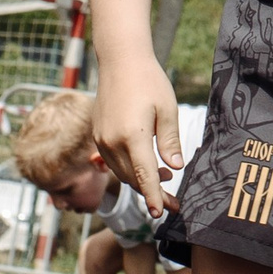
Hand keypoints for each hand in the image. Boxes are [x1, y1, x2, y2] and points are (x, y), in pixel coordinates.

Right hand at [96, 57, 182, 215]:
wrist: (120, 61)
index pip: (144, 175)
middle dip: (152, 193)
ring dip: (141, 180)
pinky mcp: (97, 134)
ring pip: (121, 173)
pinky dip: (129, 168)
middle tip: (174, 202)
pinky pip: (113, 161)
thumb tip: (175, 168)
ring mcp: (101, 139)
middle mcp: (112, 141)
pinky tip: (147, 162)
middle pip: (132, 178)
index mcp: (132, 136)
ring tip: (165, 177)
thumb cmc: (149, 81)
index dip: (154, 196)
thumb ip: (170, 141)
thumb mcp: (168, 109)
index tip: (162, 213)